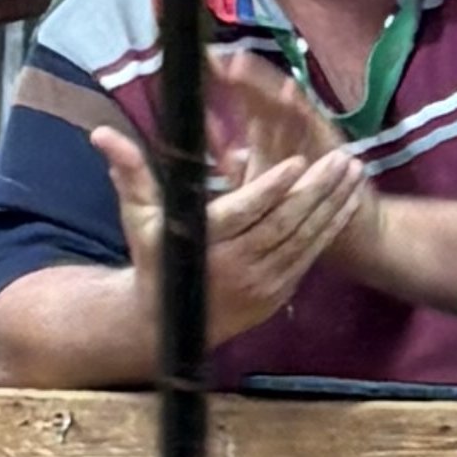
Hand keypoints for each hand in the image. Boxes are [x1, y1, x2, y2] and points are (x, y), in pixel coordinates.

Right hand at [101, 109, 370, 334]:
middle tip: (340, 158)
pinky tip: (349, 203)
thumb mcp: (139, 217)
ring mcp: (261, 282)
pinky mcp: (279, 292)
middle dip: (316, 191)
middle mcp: (236, 265)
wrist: (169, 322)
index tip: (296, 162)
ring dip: (333, 205)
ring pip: (304, 239)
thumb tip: (101, 133)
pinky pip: (310, 256)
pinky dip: (332, 229)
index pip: (243, 213)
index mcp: (204, 243)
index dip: (270, 189)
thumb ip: (129, 173)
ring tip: (354, 171)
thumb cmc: (155, 258)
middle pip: (283, 224)